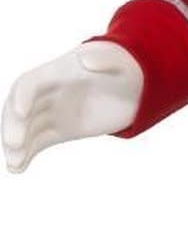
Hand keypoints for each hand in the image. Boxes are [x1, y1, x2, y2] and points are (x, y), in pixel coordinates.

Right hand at [2, 42, 142, 172]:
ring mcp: (52, 112)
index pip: (30, 82)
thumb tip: (87, 59)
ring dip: (15, 145)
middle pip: (20, 108)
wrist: (133, 86)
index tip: (21, 113)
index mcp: (57, 72)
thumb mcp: (119, 62)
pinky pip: (37, 142)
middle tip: (14, 144)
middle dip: (13, 125)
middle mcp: (48, 93)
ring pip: (25, 129)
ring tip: (14, 163)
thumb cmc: (124, 67)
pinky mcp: (59, 130)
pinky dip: (26, 154)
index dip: (22, 96)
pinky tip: (18, 168)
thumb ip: (104, 59)